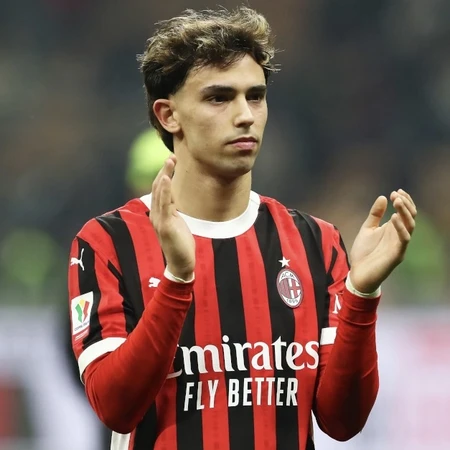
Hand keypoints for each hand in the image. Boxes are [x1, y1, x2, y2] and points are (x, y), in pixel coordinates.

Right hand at [150, 155, 194, 279]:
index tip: (172, 160)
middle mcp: (156, 214)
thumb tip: (176, 197)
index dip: (164, 173)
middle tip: (172, 155)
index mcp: (159, 213)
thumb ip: (174, 209)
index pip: (159, 189)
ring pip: (159, 193)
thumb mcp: (177, 222)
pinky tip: (166, 179)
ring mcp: (159, 219)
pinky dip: (164, 190)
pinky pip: (164, 205)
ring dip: (164, 175)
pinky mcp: (165, 225)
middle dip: (164, 170)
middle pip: (157, 187)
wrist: (181, 263)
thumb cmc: (181, 243)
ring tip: (169, 161)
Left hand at [349, 189, 416, 293]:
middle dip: (405, 204)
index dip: (404, 201)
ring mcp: (399, 245)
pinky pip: (404, 239)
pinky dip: (400, 228)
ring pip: (410, 226)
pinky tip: (393, 218)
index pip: (405, 212)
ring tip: (397, 201)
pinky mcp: (397, 255)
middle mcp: (399, 236)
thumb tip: (383, 197)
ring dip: (404, 212)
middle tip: (396, 194)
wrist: (358, 274)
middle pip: (411, 217)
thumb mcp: (367, 229)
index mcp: (393, 229)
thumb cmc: (364, 253)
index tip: (396, 191)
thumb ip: (375, 215)